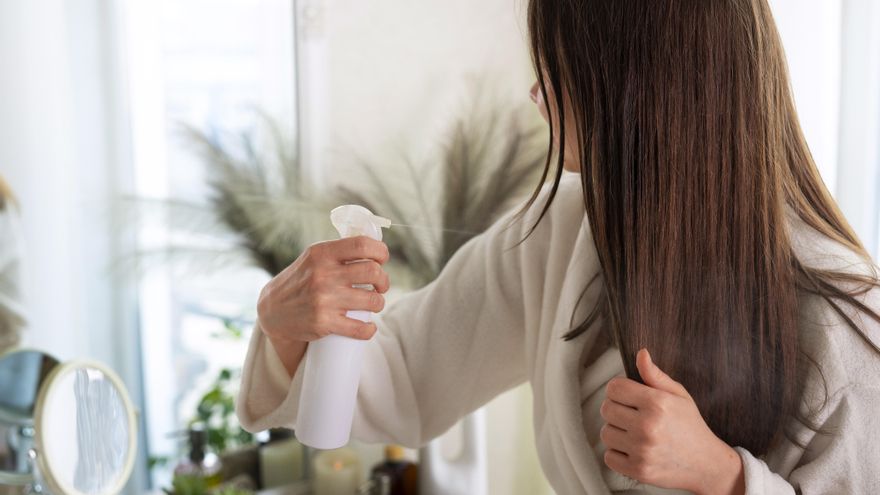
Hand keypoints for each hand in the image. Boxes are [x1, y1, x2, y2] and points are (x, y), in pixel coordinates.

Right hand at [257, 235, 389, 345]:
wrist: (272, 311)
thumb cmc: (300, 281)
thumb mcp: (312, 258)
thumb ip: (338, 252)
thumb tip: (374, 249)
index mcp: (322, 253)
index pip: (363, 245)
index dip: (380, 252)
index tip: (382, 260)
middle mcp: (323, 274)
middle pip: (373, 272)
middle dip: (384, 280)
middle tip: (381, 286)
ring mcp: (324, 299)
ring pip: (373, 300)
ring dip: (379, 303)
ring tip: (374, 303)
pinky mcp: (324, 323)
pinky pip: (361, 328)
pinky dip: (370, 329)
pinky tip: (368, 326)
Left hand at [600, 349, 744, 494]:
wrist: (707, 464)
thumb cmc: (690, 426)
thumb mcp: (679, 395)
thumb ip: (655, 375)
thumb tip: (640, 353)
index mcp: (656, 403)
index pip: (614, 388)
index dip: (618, 389)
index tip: (627, 395)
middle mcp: (647, 426)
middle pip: (606, 409)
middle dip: (616, 409)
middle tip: (632, 414)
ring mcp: (642, 450)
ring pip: (606, 433)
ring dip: (616, 432)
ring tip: (634, 433)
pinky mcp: (638, 470)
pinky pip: (609, 456)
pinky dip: (617, 453)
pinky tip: (633, 449)